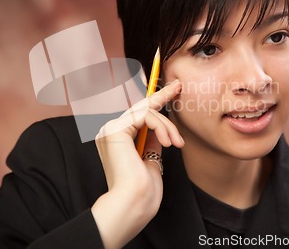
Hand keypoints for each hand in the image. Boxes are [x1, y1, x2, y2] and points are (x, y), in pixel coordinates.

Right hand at [91, 79, 182, 248]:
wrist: (132, 203)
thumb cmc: (142, 191)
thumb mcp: (152, 161)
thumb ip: (152, 143)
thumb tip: (160, 130)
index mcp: (116, 140)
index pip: (138, 116)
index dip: (155, 101)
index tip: (172, 90)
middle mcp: (110, 132)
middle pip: (141, 108)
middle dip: (163, 96)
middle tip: (179, 85)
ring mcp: (110, 129)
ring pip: (147, 112)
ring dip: (167, 126)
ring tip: (177, 143)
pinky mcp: (115, 129)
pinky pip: (145, 116)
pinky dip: (161, 126)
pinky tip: (168, 142)